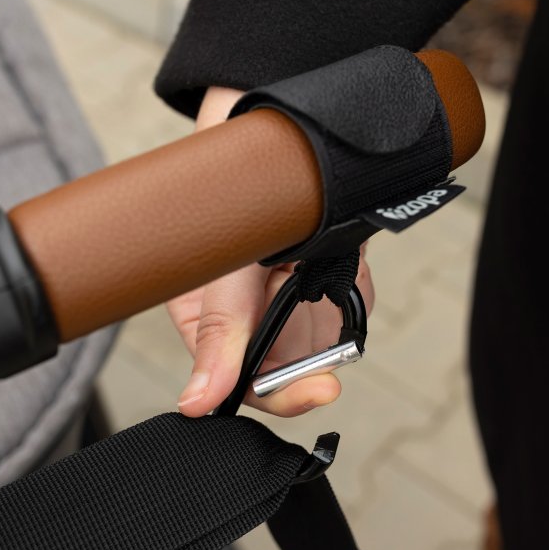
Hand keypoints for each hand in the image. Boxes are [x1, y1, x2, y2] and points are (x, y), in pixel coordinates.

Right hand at [167, 87, 374, 417]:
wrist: (276, 144)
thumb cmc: (227, 203)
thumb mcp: (221, 273)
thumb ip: (216, 339)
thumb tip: (196, 404)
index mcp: (212, 327)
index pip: (247, 384)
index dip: (283, 395)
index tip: (320, 391)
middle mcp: (250, 321)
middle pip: (293, 370)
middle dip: (315, 354)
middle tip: (330, 355)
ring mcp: (290, 302)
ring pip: (328, 340)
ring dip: (334, 314)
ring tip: (318, 267)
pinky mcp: (325, 283)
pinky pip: (351, 306)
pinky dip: (352, 286)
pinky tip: (337, 257)